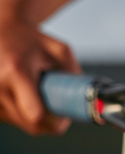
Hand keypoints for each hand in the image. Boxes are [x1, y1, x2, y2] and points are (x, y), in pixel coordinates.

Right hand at [0, 11, 79, 134]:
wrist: (2, 28)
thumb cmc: (31, 40)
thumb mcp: (60, 50)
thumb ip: (74, 73)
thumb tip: (87, 99)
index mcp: (17, 72)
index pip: (36, 115)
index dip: (54, 123)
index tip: (64, 117)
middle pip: (30, 124)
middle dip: (48, 122)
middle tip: (57, 108)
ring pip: (19, 124)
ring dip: (34, 118)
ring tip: (37, 95)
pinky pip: (9, 118)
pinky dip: (20, 114)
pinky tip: (24, 97)